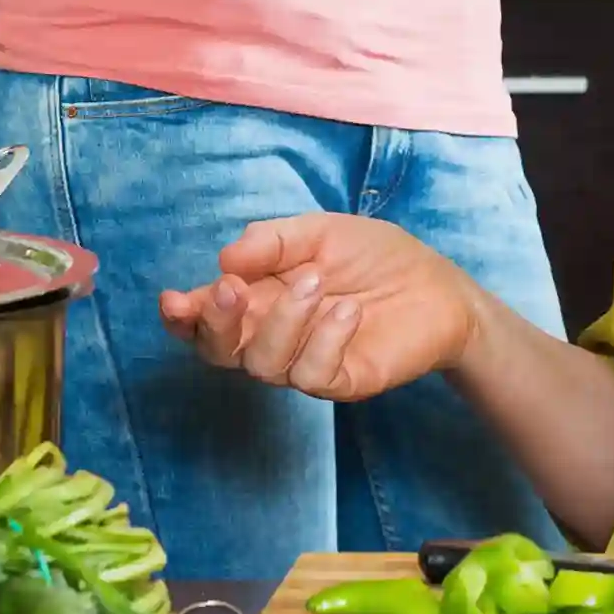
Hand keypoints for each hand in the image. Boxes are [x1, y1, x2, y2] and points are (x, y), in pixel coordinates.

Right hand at [158, 212, 479, 401]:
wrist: (439, 286)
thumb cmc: (376, 257)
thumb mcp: (320, 233)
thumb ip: (272, 242)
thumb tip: (225, 259)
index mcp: (258, 299)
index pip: (205, 318)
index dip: (183, 316)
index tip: (174, 300)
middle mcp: (272, 337)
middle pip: (220, 351)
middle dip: (215, 323)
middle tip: (233, 289)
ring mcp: (305, 363)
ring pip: (264, 365)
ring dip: (284, 321)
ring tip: (318, 283)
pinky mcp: (342, 381)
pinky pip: (313, 376)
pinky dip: (324, 341)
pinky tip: (348, 311)